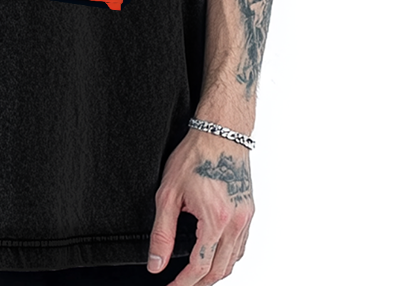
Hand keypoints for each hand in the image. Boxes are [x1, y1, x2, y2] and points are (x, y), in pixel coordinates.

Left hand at [147, 130, 253, 284]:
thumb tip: (156, 264)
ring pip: (234, 261)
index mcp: (215, 220)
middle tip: (180, 284)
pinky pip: (242, 246)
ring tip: (195, 274)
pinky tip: (214, 254)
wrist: (220, 133)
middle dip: (199, 282)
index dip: (184, 283)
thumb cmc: (194, 156)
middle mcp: (235, 224)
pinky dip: (228, 257)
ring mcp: (245, 218)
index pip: (200, 267)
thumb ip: (162, 232)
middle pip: (220, 270)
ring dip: (215, 272)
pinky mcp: (249, 211)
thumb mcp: (168, 193)